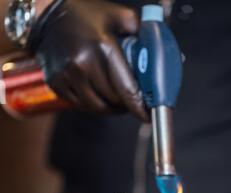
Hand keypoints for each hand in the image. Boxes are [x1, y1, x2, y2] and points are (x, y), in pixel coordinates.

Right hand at [27, 0, 147, 119]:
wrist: (47, 16)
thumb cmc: (86, 15)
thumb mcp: (117, 15)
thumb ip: (141, 31)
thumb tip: (159, 52)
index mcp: (103, 47)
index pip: (126, 88)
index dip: (139, 107)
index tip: (147, 116)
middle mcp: (83, 63)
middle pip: (112, 100)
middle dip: (125, 105)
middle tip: (132, 102)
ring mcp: (68, 75)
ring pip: (96, 107)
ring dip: (110, 109)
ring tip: (116, 102)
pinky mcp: (57, 84)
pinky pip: (81, 105)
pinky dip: (93, 105)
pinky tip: (99, 96)